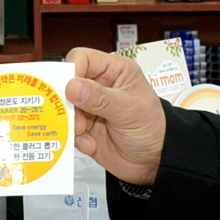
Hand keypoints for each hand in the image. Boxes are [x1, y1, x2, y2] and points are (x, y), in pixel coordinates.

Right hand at [64, 47, 165, 185]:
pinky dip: (76, 139)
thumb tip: (72, 87)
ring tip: (83, 132)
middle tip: (72, 115)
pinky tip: (91, 144)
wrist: (154, 161)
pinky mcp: (85, 129)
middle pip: (67, 84)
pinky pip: (69, 130)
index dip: (71, 70)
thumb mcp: (129, 109)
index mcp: (113, 71)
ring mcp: (90, 109)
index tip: (69, 89)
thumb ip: (100, 98)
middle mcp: (99, 87)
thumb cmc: (152, 127)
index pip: (83, 59)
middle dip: (66, 101)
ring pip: (64, 108)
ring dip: (70, 122)